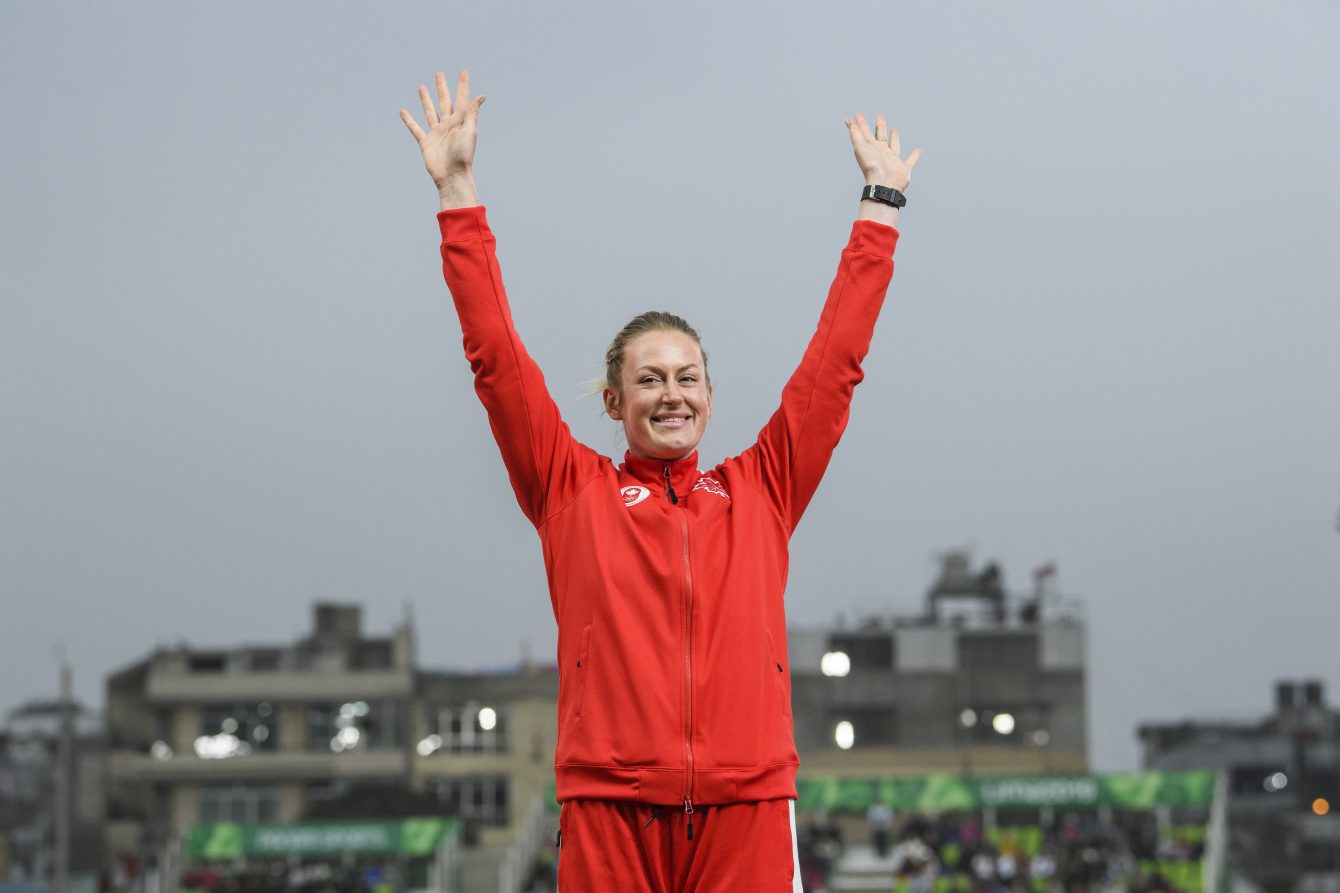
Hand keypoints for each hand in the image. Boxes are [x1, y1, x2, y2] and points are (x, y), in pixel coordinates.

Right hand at [400, 70, 485, 188]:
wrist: (452, 175)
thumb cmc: (463, 155)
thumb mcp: (469, 131)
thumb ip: (472, 113)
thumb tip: (481, 96)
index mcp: (460, 121)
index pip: (461, 99)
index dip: (462, 85)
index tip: (463, 72)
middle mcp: (448, 125)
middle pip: (444, 101)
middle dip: (442, 87)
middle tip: (439, 74)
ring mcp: (436, 133)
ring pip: (430, 111)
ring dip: (426, 99)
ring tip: (421, 86)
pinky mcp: (426, 142)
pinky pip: (415, 129)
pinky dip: (409, 120)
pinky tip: (403, 111)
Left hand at [845, 113, 920, 191]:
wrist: (883, 184)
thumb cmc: (871, 166)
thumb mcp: (860, 147)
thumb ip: (855, 134)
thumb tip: (848, 121)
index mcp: (871, 148)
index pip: (865, 132)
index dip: (861, 123)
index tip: (857, 114)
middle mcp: (881, 153)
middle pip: (880, 136)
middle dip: (880, 126)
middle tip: (880, 116)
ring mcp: (892, 160)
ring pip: (894, 145)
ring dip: (894, 137)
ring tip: (894, 129)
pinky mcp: (904, 168)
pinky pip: (911, 160)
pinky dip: (915, 156)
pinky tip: (919, 150)